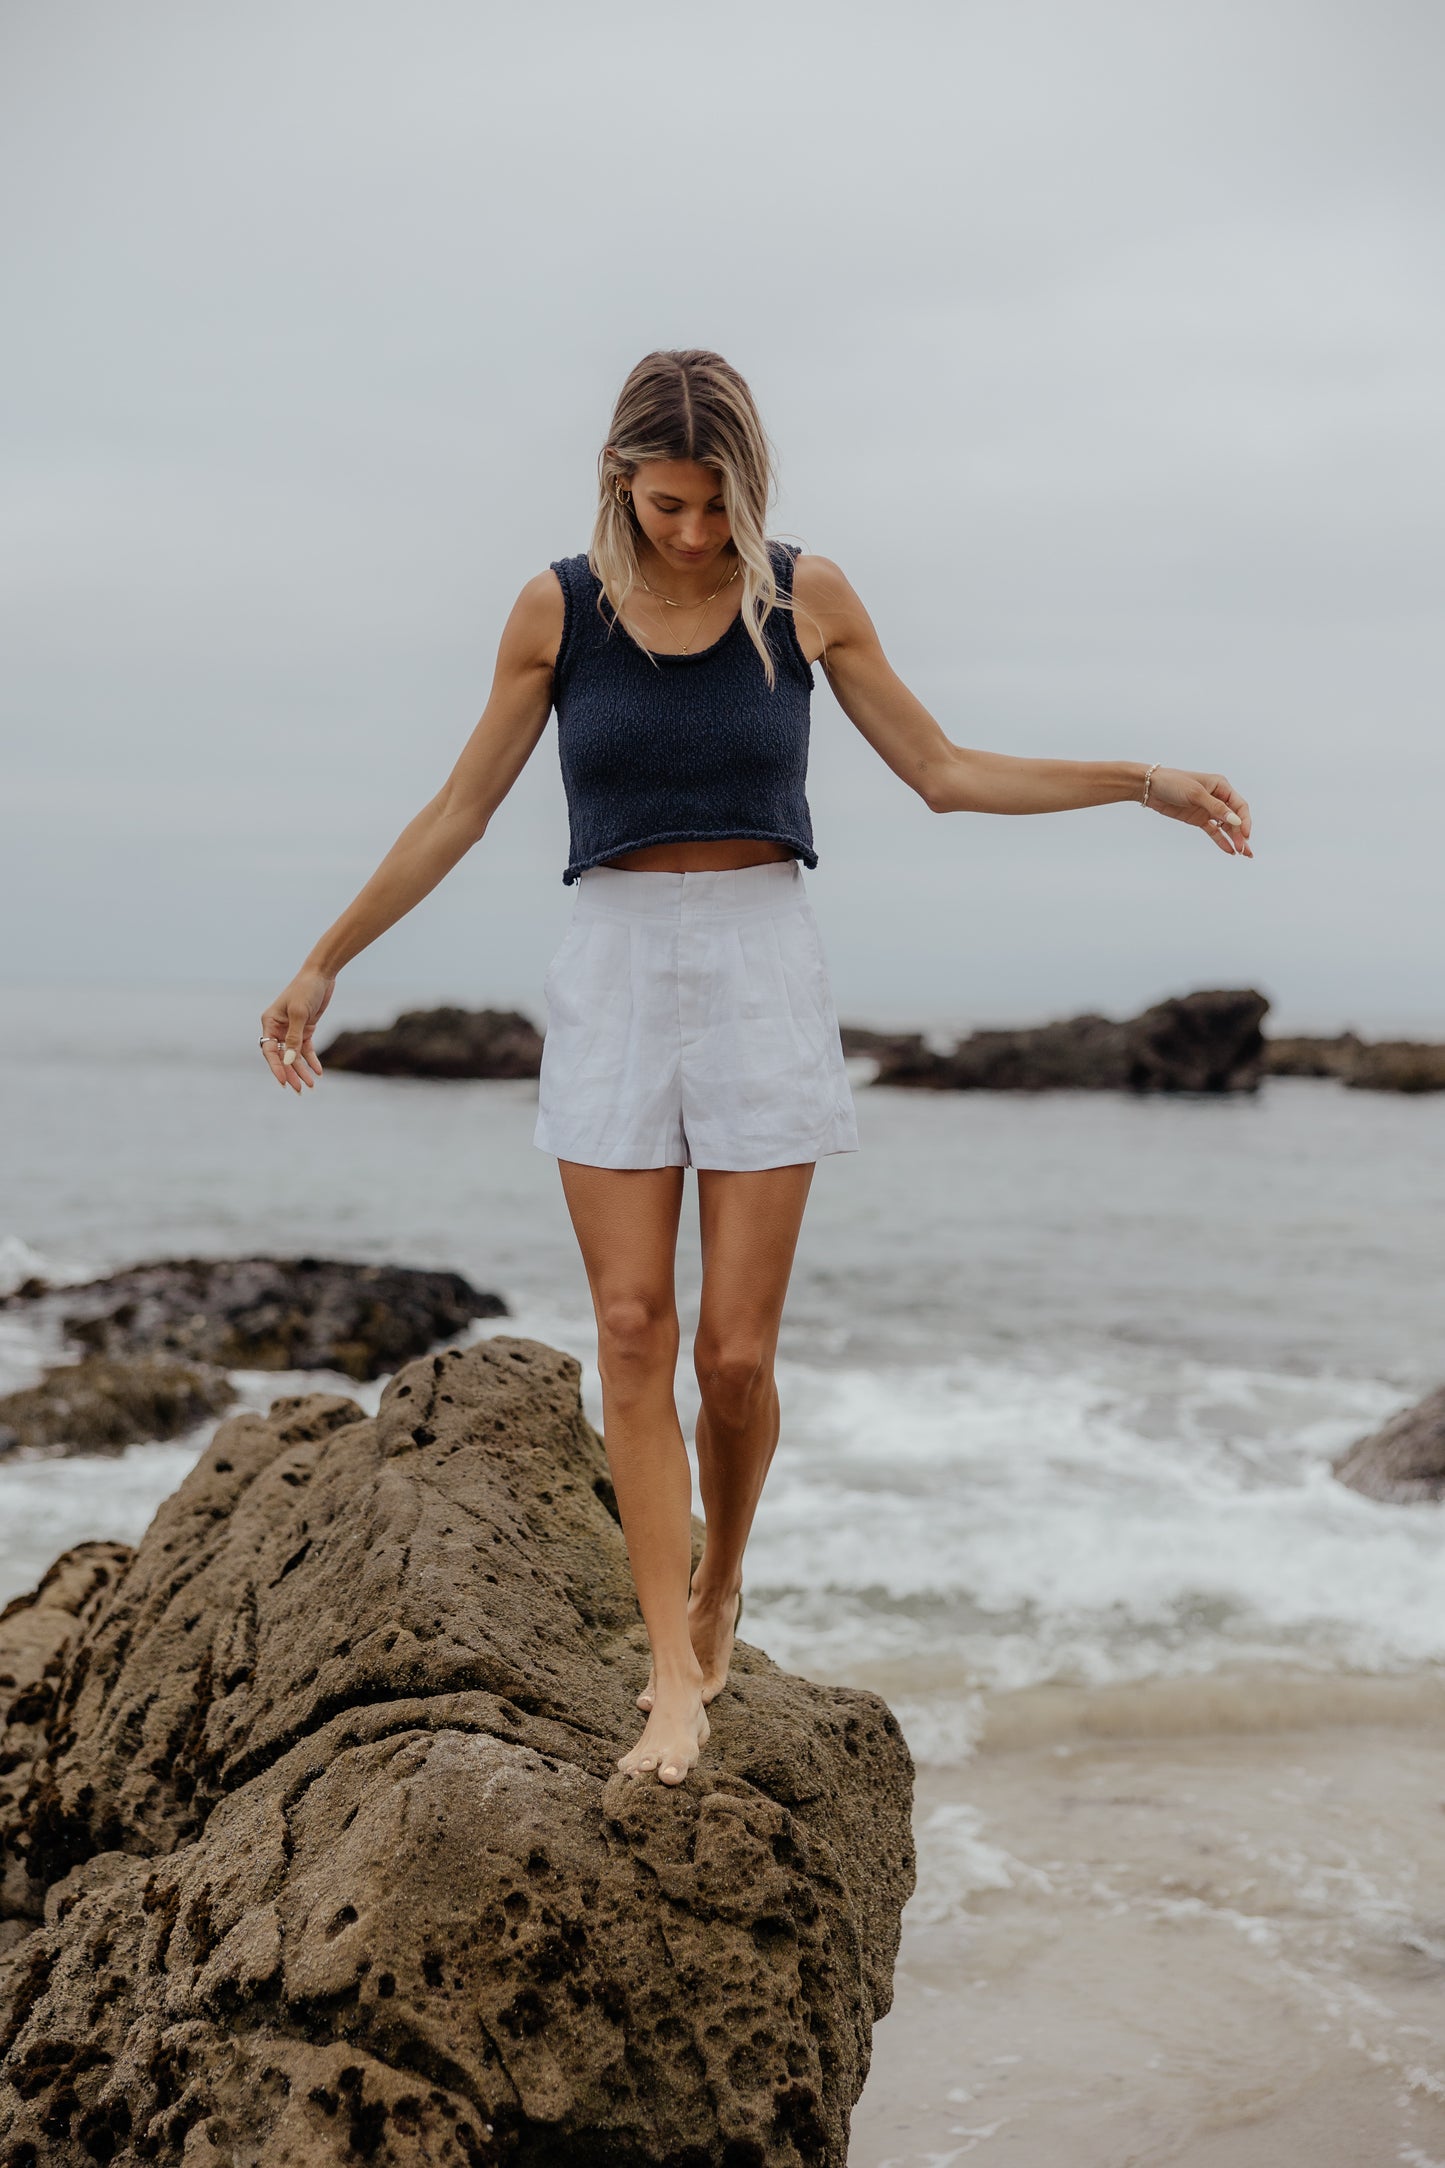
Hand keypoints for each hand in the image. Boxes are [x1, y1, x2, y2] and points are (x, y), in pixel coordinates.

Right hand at [260, 968, 333, 1091]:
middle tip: (299, 1089)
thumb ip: (294, 1038)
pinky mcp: (305, 1029)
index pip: (269, 1050)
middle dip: (290, 1073)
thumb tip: (289, 1060)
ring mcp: (292, 1030)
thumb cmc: (306, 990)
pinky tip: (318, 1072)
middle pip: (282, 1056)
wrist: (321, 975)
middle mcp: (278, 1028)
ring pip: (294, 1055)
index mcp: (270, 1022)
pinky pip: (306, 1049)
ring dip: (302, 1070)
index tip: (284, 1082)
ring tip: (310, 1085)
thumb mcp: (300, 1014)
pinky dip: (312, 1061)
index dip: (276, 1067)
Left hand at [1147, 768, 1252, 856]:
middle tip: (1245, 850)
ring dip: (1234, 838)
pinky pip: (1213, 831)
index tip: (1245, 834)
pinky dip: (1221, 840)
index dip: (1245, 820)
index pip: (1239, 805)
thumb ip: (1216, 808)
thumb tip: (1235, 820)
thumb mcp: (1196, 794)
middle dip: (1241, 833)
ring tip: (1242, 853)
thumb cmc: (1174, 782)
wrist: (1151, 787)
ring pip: (1226, 826)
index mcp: (1221, 786)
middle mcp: (1218, 797)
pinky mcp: (1199, 819)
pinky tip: (1229, 850)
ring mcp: (1208, 809)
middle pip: (1234, 818)